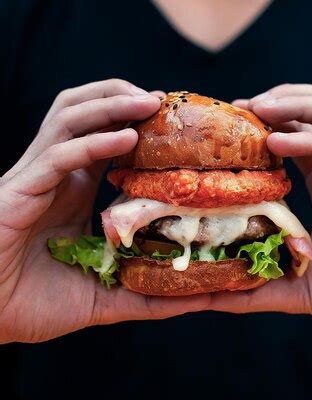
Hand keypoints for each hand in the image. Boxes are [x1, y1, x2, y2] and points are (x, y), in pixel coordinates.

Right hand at [0, 79, 208, 342]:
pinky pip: (57, 155)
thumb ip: (148, 289)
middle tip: (162, 101)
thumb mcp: (104, 292)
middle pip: (83, 111)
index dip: (135, 122)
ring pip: (69, 118)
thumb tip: (203, 298)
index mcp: (71, 188)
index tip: (174, 120)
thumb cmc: (36, 303)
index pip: (104, 137)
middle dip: (121, 96)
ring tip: (150, 103)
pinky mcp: (20, 192)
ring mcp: (36, 179)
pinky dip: (92, 142)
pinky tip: (126, 138)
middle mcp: (54, 174)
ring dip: (110, 104)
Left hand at [212, 84, 311, 335]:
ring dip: (295, 104)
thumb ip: (259, 288)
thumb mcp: (301, 287)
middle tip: (236, 107)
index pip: (295, 135)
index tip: (225, 126)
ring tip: (256, 108)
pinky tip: (278, 143)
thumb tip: (210, 298)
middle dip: (277, 99)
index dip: (263, 124)